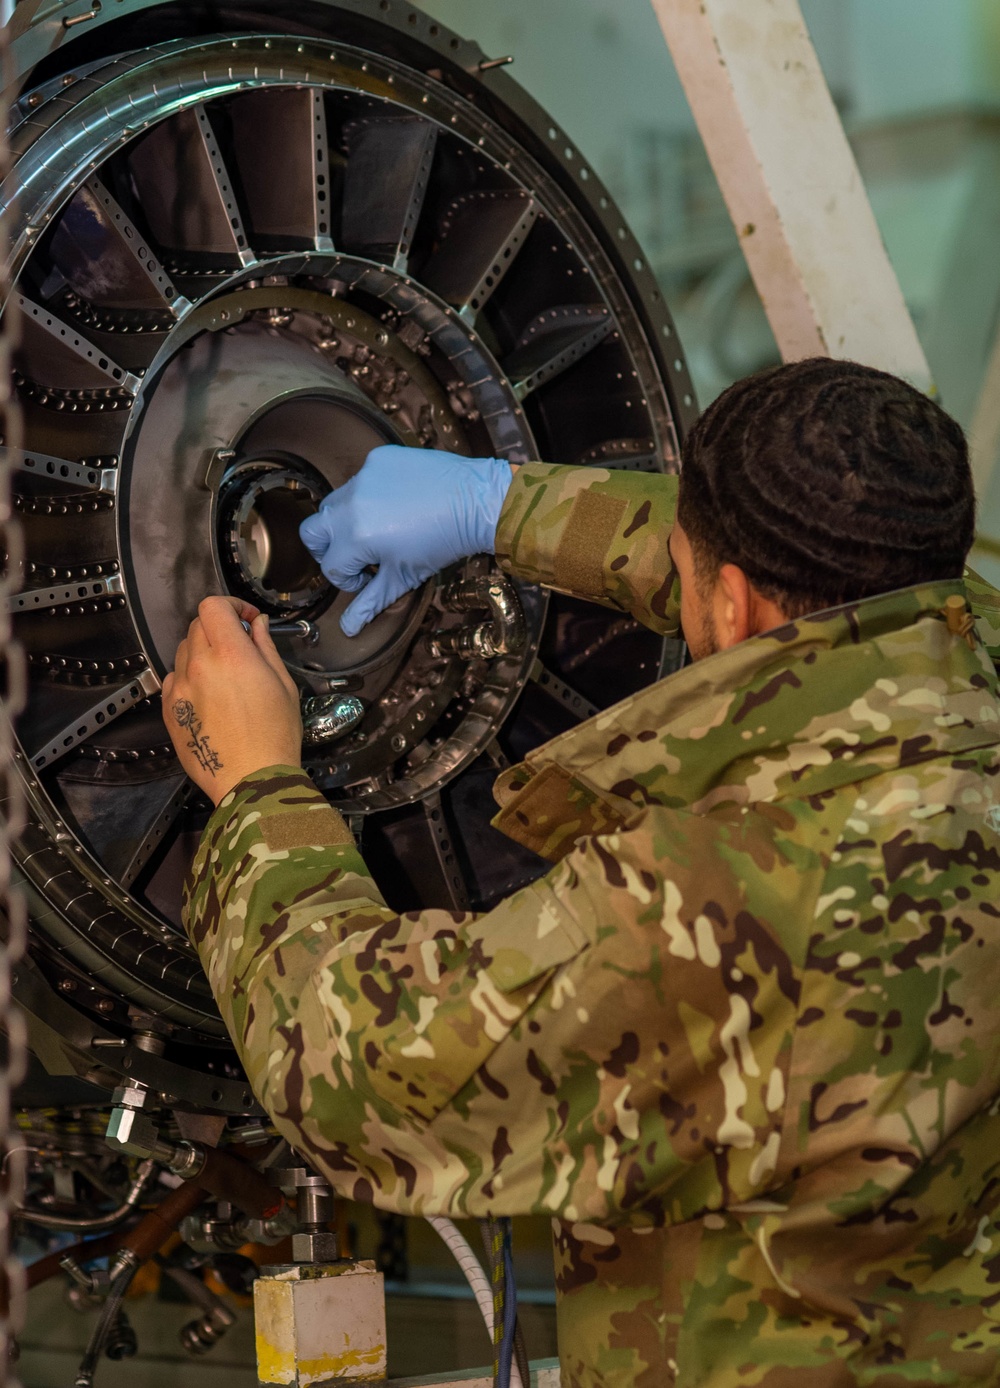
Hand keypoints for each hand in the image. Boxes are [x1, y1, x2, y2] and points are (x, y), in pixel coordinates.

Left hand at [163, 596, 302, 804]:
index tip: (246, 619)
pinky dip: (188, 678)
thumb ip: (265, 648)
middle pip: (197, 625)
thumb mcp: (283, 685)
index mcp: (231, 656)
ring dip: (202, 652)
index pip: (213, 607)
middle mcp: (199, 666)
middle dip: (218, 628)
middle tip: (238, 646)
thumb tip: (256, 624)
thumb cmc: (275, 735)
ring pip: (184, 651)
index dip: (231, 606)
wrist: (252, 779)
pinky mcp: (168, 710)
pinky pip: (173, 680)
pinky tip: (207, 696)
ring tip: (223, 675)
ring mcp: (179, 689)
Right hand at [299, 444, 512, 636]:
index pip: (330, 566)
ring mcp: (363, 477)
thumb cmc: (443, 542)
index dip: (348, 579)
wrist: (477, 502)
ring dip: (347, 521)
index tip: (369, 577)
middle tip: (354, 555)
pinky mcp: (377, 458)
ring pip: (334, 503)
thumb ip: (370, 602)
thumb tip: (346, 629)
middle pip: (312, 532)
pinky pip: (360, 480)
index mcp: (356, 537)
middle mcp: (351, 504)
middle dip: (327, 549)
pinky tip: (397, 504)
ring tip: (380, 530)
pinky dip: (369, 496)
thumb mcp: (403, 577)